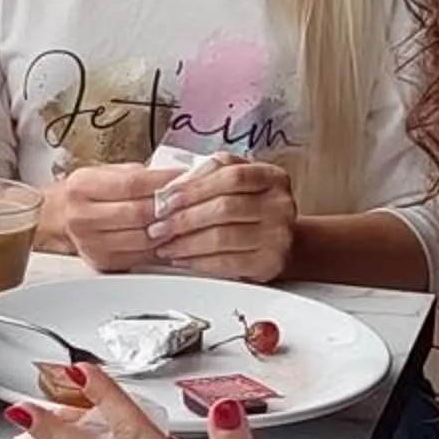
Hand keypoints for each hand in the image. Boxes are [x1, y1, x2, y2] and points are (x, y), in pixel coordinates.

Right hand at [44, 163, 176, 271]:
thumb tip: (174, 179)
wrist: (59, 218)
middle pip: (137, 214)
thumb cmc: (88, 193)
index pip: (131, 184)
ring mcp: (91, 243)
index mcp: (82, 187)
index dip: (161, 181)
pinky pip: (140, 256)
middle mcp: (82, 217)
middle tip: (184, 199)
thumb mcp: (106, 173)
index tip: (180, 177)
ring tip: (179, 217)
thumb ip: (138, 175)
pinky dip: (159, 247)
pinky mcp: (103, 262)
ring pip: (142, 239)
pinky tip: (167, 236)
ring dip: (167, 229)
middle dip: (167, 207)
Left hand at [148, 159, 298, 281]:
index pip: (231, 176)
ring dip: (186, 243)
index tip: (165, 198)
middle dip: (183, 218)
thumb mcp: (233, 181)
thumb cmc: (249, 206)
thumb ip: (207, 176)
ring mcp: (278, 236)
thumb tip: (169, 190)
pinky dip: (198, 262)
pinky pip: (227, 263)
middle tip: (157, 226)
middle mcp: (280, 204)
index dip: (194, 187)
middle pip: (224, 207)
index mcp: (272, 177)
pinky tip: (182, 259)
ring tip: (164, 245)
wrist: (277, 240)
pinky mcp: (270, 263)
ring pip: (222, 237)